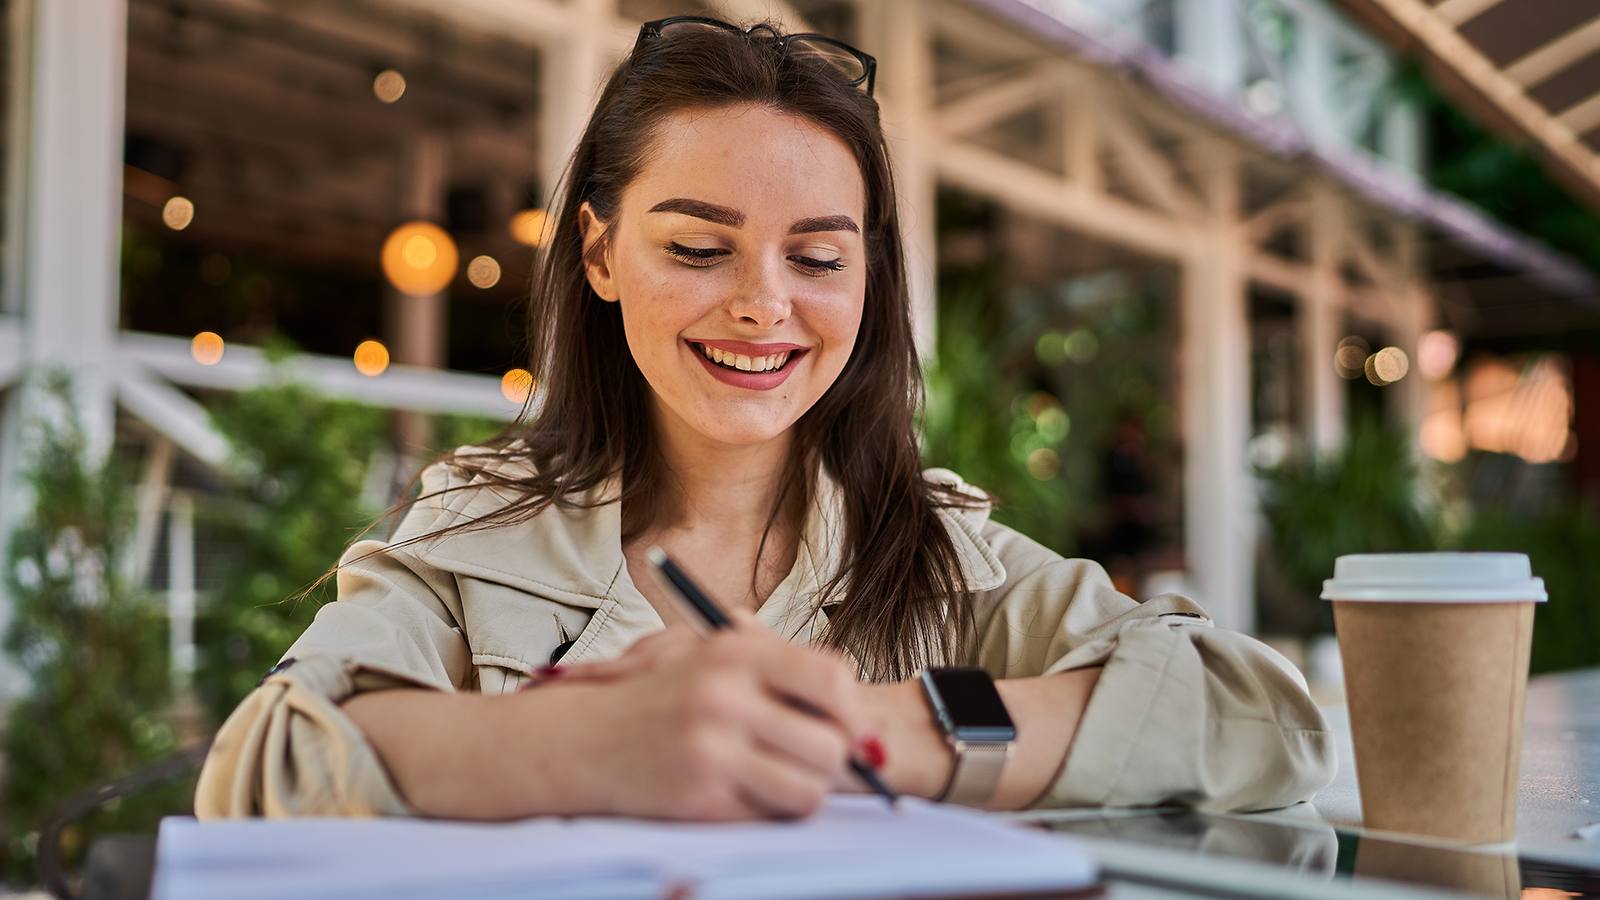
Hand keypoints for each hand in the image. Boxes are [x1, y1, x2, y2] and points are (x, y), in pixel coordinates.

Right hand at [531, 620, 868, 820]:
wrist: (586, 737)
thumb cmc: (663, 697)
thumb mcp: (716, 656)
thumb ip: (786, 671)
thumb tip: (861, 720)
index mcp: (737, 653)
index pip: (833, 679)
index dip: (849, 708)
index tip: (844, 723)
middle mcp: (725, 698)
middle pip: (830, 745)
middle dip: (834, 759)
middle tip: (817, 759)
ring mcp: (711, 750)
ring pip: (810, 790)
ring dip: (806, 790)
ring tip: (783, 777)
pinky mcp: (700, 797)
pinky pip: (772, 816)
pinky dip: (770, 810)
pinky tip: (747, 791)